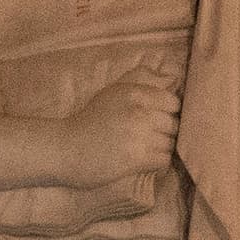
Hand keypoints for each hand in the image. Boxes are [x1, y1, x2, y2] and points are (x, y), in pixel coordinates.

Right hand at [63, 63, 181, 185]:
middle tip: (148, 137)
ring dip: (161, 148)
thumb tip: (172, 77)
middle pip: (174, 124)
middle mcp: (137, 111)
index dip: (168, 112)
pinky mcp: (136, 158)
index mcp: (133, 92)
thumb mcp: (113, 91)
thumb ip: (142, 79)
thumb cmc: (91, 120)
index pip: (173, 102)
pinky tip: (143, 160)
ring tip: (144, 149)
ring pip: (171, 143)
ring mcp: (138, 135)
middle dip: (165, 132)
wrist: (65, 148)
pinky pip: (164, 160)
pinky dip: (157, 162)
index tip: (157, 118)